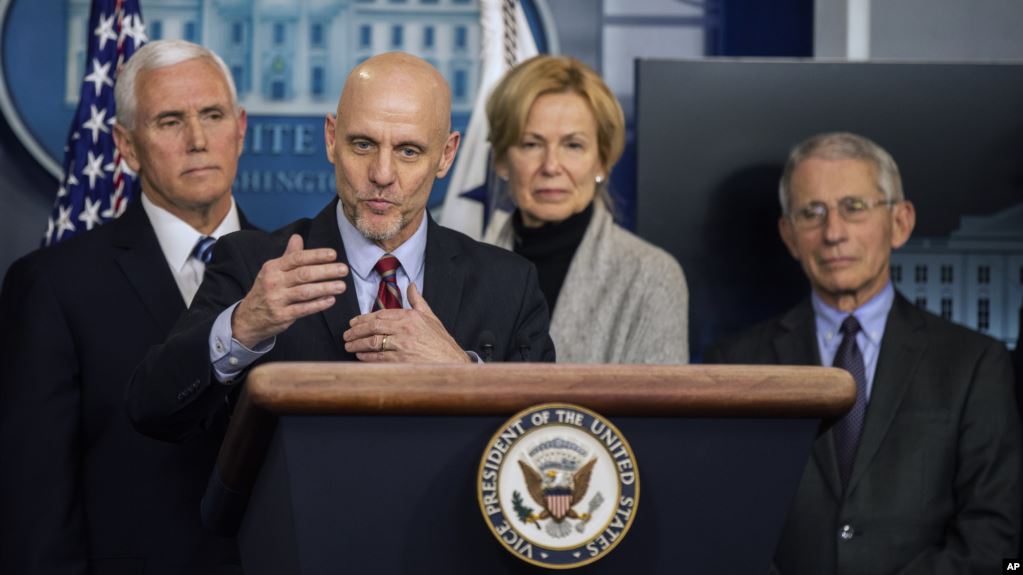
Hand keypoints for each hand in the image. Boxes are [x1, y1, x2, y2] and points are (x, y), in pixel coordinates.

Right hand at [232, 234, 347, 347]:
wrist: (248, 318)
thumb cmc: (266, 290)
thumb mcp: (272, 271)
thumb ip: (288, 256)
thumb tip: (298, 237)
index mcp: (272, 268)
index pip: (297, 258)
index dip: (316, 255)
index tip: (333, 254)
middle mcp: (273, 282)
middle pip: (304, 274)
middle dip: (326, 271)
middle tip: (343, 270)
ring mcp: (277, 299)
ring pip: (305, 292)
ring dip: (326, 288)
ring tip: (342, 286)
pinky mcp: (281, 316)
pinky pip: (303, 309)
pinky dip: (318, 304)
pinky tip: (331, 300)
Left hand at [342, 284, 468, 362]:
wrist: (452, 362)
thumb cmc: (441, 341)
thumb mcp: (431, 317)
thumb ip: (417, 301)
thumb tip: (411, 285)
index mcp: (410, 316)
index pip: (380, 314)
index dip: (363, 318)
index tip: (353, 321)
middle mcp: (405, 329)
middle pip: (373, 326)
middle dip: (356, 330)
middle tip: (346, 334)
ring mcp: (402, 345)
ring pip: (373, 342)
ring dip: (357, 343)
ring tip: (349, 345)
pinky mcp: (401, 360)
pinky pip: (378, 357)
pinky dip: (366, 356)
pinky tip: (360, 355)